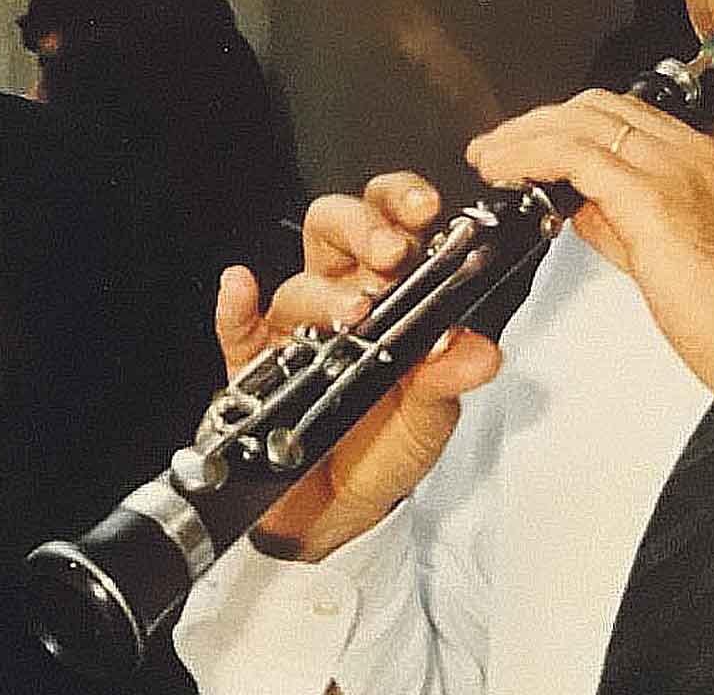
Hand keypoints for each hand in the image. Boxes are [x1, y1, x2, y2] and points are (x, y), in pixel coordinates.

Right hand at [212, 173, 501, 561]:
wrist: (343, 510)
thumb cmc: (387, 446)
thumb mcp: (432, 413)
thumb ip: (451, 376)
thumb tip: (479, 350)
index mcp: (388, 292)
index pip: (390, 222)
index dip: (402, 204)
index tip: (425, 211)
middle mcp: (338, 299)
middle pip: (334, 228)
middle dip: (362, 228)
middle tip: (390, 253)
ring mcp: (292, 330)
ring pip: (297, 282)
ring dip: (323, 290)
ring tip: (352, 315)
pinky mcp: (253, 367)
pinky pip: (236, 328)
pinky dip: (234, 306)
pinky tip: (240, 289)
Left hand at [465, 90, 713, 414]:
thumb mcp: (669, 252)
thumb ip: (622, 220)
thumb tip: (576, 204)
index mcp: (703, 161)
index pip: (621, 117)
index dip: (565, 126)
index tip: (527, 146)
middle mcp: (691, 153)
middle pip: (595, 107)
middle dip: (536, 123)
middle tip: (496, 150)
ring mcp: (675, 169)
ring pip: (579, 123)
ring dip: (522, 137)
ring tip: (488, 159)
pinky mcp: (652, 198)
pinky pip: (575, 155)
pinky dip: (530, 156)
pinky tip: (505, 172)